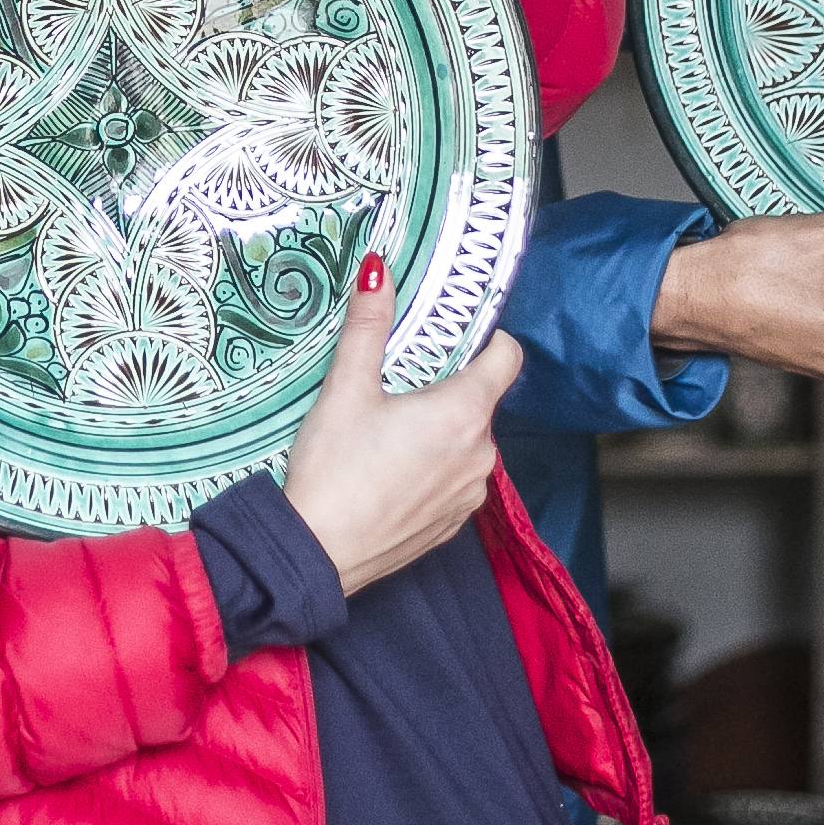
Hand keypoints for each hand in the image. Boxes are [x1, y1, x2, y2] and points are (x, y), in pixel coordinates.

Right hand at [281, 261, 525, 594]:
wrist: (315, 553)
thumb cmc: (333, 470)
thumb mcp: (345, 389)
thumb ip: (368, 326)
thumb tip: (380, 271)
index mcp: (464, 413)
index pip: (507, 357)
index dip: (486, 339)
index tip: (451, 335)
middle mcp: (481, 454)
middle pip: (480, 400)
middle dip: (446, 387)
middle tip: (396, 385)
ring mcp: (470, 493)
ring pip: (467, 442)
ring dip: (440, 431)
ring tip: (387, 432)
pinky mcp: (453, 524)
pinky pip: (455, 480)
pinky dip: (433, 469)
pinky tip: (389, 472)